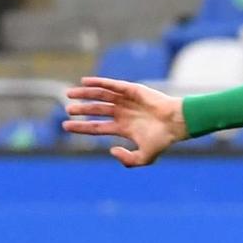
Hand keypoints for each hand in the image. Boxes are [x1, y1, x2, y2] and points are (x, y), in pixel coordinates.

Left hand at [63, 77, 188, 166]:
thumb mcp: (145, 158)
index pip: (98, 127)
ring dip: (85, 94)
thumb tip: (111, 150)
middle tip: (67, 109)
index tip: (66, 126)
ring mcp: (127, 101)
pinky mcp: (132, 90)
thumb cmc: (163, 140)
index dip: (82, 127)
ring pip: (101, 96)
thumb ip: (128, 160)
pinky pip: (111, 85)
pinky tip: (84, 82)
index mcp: (124, 128)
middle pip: (97, 110)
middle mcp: (123, 113)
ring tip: (68, 94)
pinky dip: (98, 82)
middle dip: (82, 110)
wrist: (176, 123)